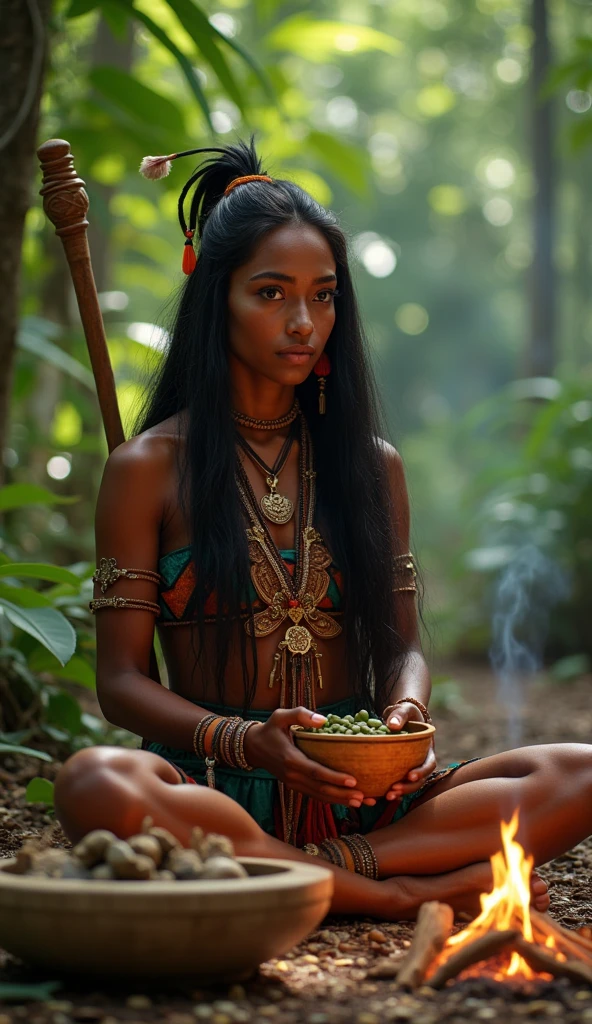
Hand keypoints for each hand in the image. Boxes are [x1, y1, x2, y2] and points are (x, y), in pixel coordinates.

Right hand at [243, 706, 367, 807]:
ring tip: (361, 802)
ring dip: (340, 800)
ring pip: (319, 795)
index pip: (315, 772)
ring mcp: (293, 783)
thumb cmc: (270, 729)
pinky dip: (331, 799)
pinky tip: (346, 801)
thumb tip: (323, 720)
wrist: (253, 747)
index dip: (334, 777)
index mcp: (290, 759)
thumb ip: (300, 715)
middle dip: (343, 794)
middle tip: (364, 797)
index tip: (353, 780)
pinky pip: (315, 795)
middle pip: (320, 788)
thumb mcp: (281, 716)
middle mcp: (292, 775)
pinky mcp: (295, 786)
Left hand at [383, 701, 435, 800]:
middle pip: (420, 780)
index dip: (421, 772)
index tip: (410, 775)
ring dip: (401, 792)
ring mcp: (412, 767)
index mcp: (427, 749)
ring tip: (388, 796)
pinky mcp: (401, 771)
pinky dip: (393, 791)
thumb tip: (392, 724)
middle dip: (409, 787)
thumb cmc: (405, 714)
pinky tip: (381, 795)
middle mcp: (422, 761)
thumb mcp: (404, 710)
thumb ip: (400, 715)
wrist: (401, 718)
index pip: (429, 764)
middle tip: (394, 790)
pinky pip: (400, 784)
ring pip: (410, 785)